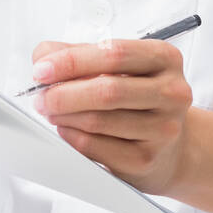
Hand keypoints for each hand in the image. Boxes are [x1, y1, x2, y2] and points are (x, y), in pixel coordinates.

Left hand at [29, 38, 192, 193]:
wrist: (171, 146)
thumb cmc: (139, 97)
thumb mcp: (118, 66)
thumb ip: (80, 53)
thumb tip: (44, 56)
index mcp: (165, 58)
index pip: (114, 54)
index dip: (73, 61)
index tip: (42, 69)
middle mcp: (171, 92)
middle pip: (106, 90)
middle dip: (63, 92)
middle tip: (40, 95)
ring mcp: (162, 128)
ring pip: (97, 121)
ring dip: (63, 115)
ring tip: (50, 110)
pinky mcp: (146, 159)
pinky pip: (95, 147)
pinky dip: (71, 137)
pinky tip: (66, 129)